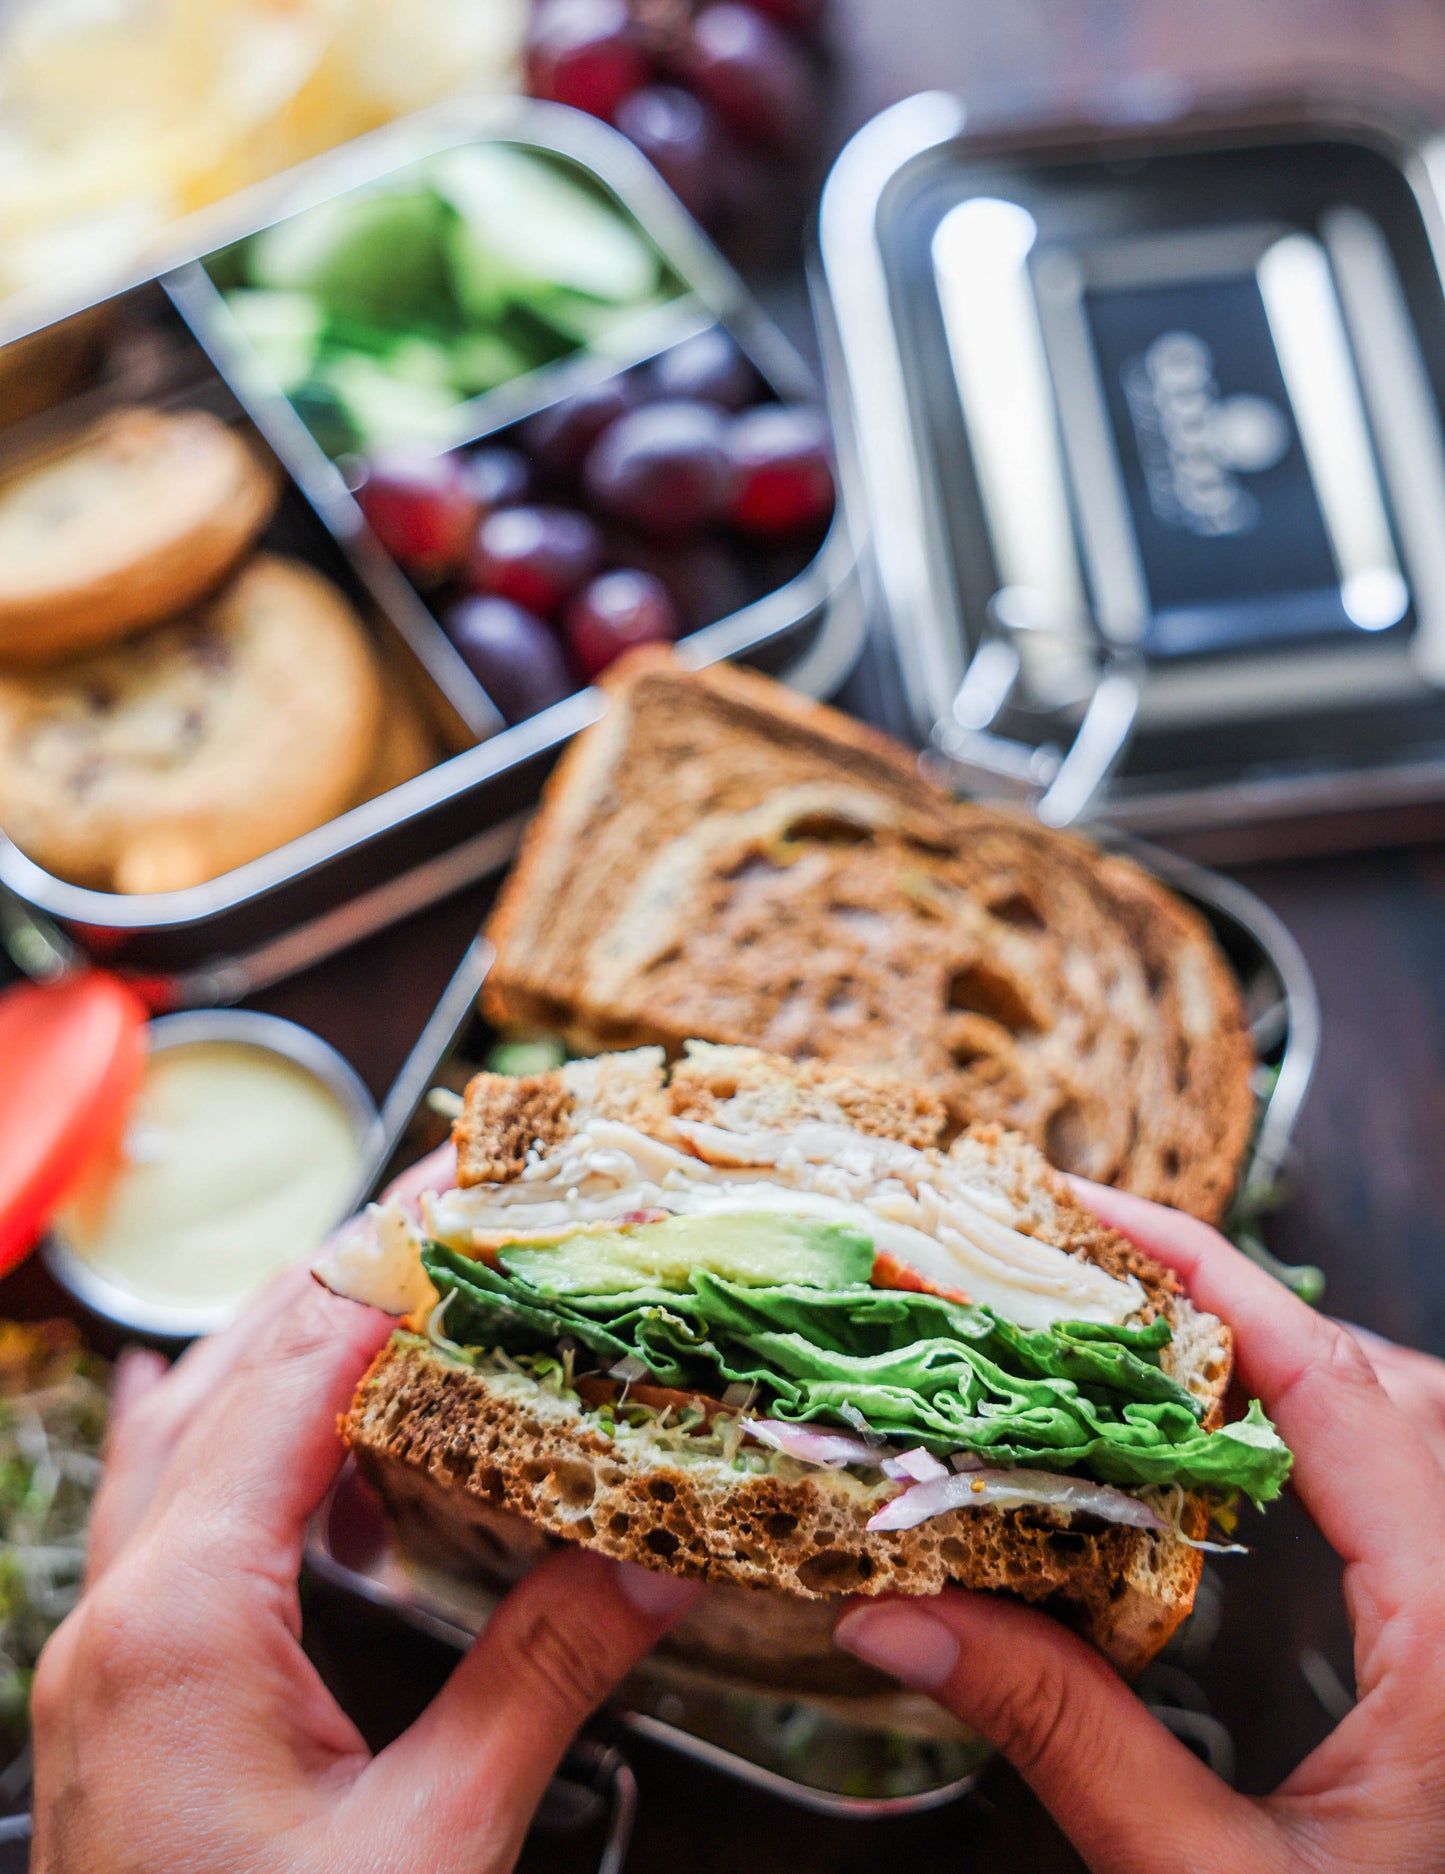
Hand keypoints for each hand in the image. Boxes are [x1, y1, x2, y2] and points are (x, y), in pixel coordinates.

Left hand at [31, 1243, 697, 1872]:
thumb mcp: (430, 1851)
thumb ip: (541, 1684)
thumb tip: (659, 1561)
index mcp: (184, 1621)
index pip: (291, 1379)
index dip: (384, 1271)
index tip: (467, 1194)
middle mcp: (123, 1610)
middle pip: (226, 1376)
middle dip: (337, 1276)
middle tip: (446, 1207)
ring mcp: (107, 1651)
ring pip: (182, 1430)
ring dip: (284, 1345)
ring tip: (392, 1290)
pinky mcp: (124, 1690)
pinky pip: (168, 1507)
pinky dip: (242, 1433)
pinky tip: (297, 1434)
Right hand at [833, 1181, 1444, 1873]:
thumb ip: (1066, 1741)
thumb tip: (897, 1620)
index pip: (1339, 1394)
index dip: (1216, 1282)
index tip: (1102, 1214)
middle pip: (1389, 1387)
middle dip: (1241, 1314)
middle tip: (1094, 1282)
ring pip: (1410, 1433)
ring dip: (1282, 1375)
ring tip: (1144, 1350)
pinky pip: (1410, 1502)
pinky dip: (1315, 1450)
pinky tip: (1227, 1473)